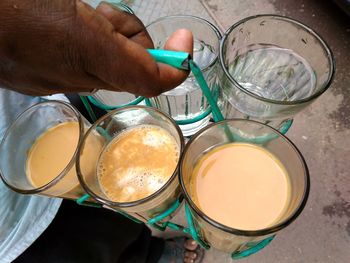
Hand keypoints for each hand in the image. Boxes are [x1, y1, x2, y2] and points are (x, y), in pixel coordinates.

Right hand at [0, 0, 192, 96]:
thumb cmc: (15, 6)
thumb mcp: (73, 10)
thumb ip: (112, 26)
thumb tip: (147, 47)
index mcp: (89, 51)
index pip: (150, 79)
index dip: (176, 66)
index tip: (184, 40)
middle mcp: (80, 78)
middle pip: (134, 68)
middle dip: (134, 39)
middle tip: (105, 15)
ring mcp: (63, 84)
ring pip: (111, 67)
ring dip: (109, 40)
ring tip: (81, 17)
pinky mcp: (48, 84)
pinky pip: (86, 71)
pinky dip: (90, 51)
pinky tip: (67, 33)